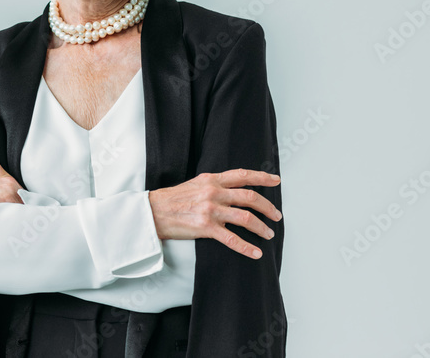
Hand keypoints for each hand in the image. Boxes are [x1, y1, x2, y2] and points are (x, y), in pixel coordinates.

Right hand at [147, 169, 281, 259]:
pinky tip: (256, 253)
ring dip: (261, 227)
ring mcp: (210, 210)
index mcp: (212, 179)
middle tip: (276, 215)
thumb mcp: (195, 183)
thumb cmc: (173, 199)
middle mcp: (213, 192)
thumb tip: (233, 189)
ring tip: (268, 233)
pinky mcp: (205, 228)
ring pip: (246, 218)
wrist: (153, 211)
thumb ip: (215, 184)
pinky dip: (247, 247)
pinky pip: (232, 239)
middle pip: (250, 198)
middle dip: (268, 207)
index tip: (276, 180)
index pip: (242, 175)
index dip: (262, 177)